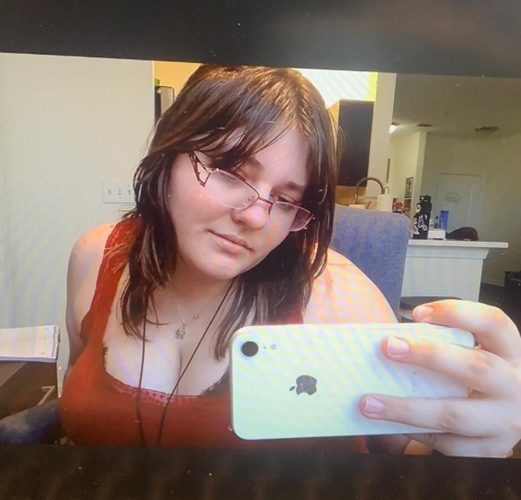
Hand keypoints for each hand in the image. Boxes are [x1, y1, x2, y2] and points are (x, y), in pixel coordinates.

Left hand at [359, 300, 520, 456]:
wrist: (504, 416)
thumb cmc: (475, 376)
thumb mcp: (472, 353)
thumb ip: (443, 344)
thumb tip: (390, 342)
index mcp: (508, 350)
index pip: (492, 322)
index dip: (457, 313)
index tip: (418, 313)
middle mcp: (514, 385)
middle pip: (476, 366)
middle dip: (428, 355)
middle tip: (389, 347)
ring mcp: (506, 421)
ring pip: (455, 415)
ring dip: (407, 408)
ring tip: (370, 402)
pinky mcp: (491, 450)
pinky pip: (448, 444)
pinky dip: (416, 434)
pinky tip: (392, 427)